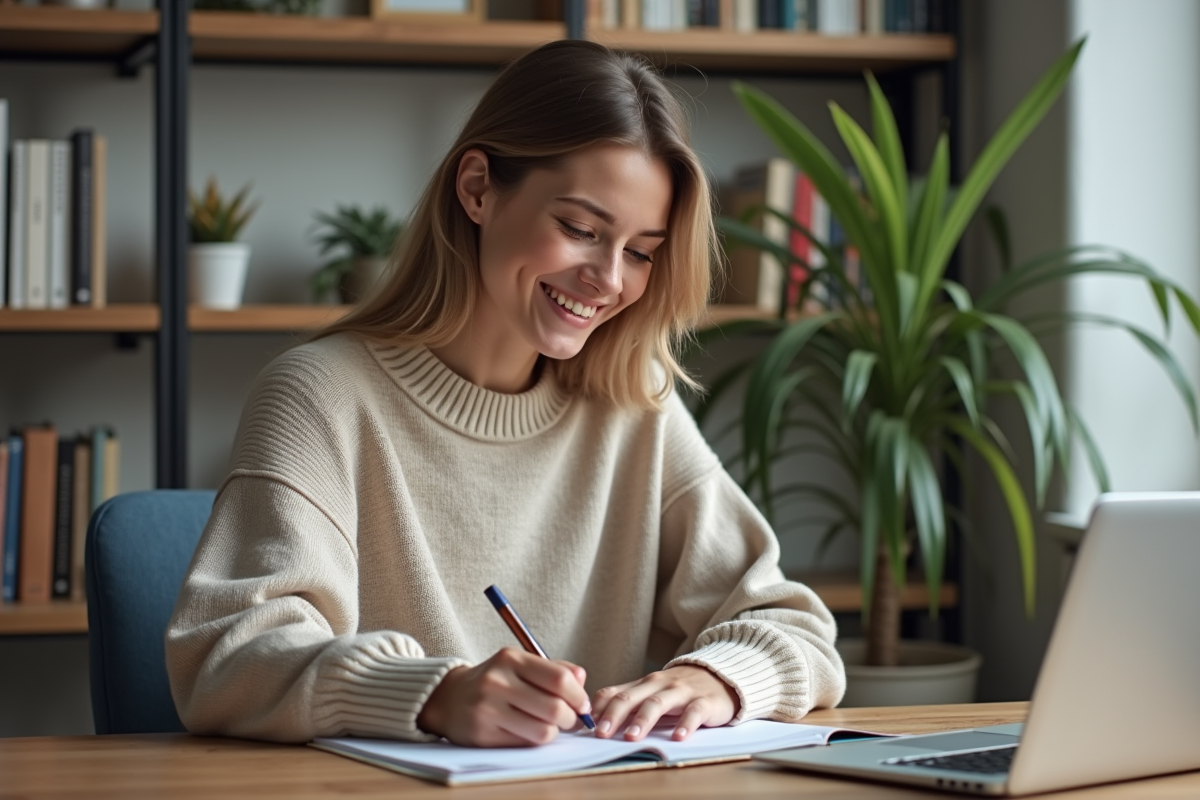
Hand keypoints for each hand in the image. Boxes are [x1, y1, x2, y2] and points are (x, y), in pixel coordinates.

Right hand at [416, 647, 591, 746]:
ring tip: (549, 725)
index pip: (559, 679)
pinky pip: (525, 743)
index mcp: (511, 659)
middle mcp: (498, 682)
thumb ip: (554, 669)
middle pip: (555, 708)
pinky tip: (529, 731)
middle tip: (571, 719)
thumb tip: (583, 680)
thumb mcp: (520, 664)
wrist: (449, 698)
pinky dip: (535, 740)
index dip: (579, 696)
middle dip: (571, 718)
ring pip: (543, 731)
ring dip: (554, 732)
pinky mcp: (483, 734)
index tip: (583, 704)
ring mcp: (488, 709)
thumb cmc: (494, 680)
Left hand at [591, 665, 739, 741]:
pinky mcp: (704, 701)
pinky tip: (678, 737)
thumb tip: (597, 722)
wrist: (721, 675)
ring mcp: (681, 691)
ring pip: (658, 703)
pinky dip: (685, 724)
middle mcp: (659, 685)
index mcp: (643, 684)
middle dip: (614, 715)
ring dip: (643, 720)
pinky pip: (693, 712)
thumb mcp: (652, 692)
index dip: (599, 708)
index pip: (614, 692)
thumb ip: (630, 703)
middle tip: (601, 734)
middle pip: (632, 698)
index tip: (585, 725)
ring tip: (632, 737)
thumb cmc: (681, 689)